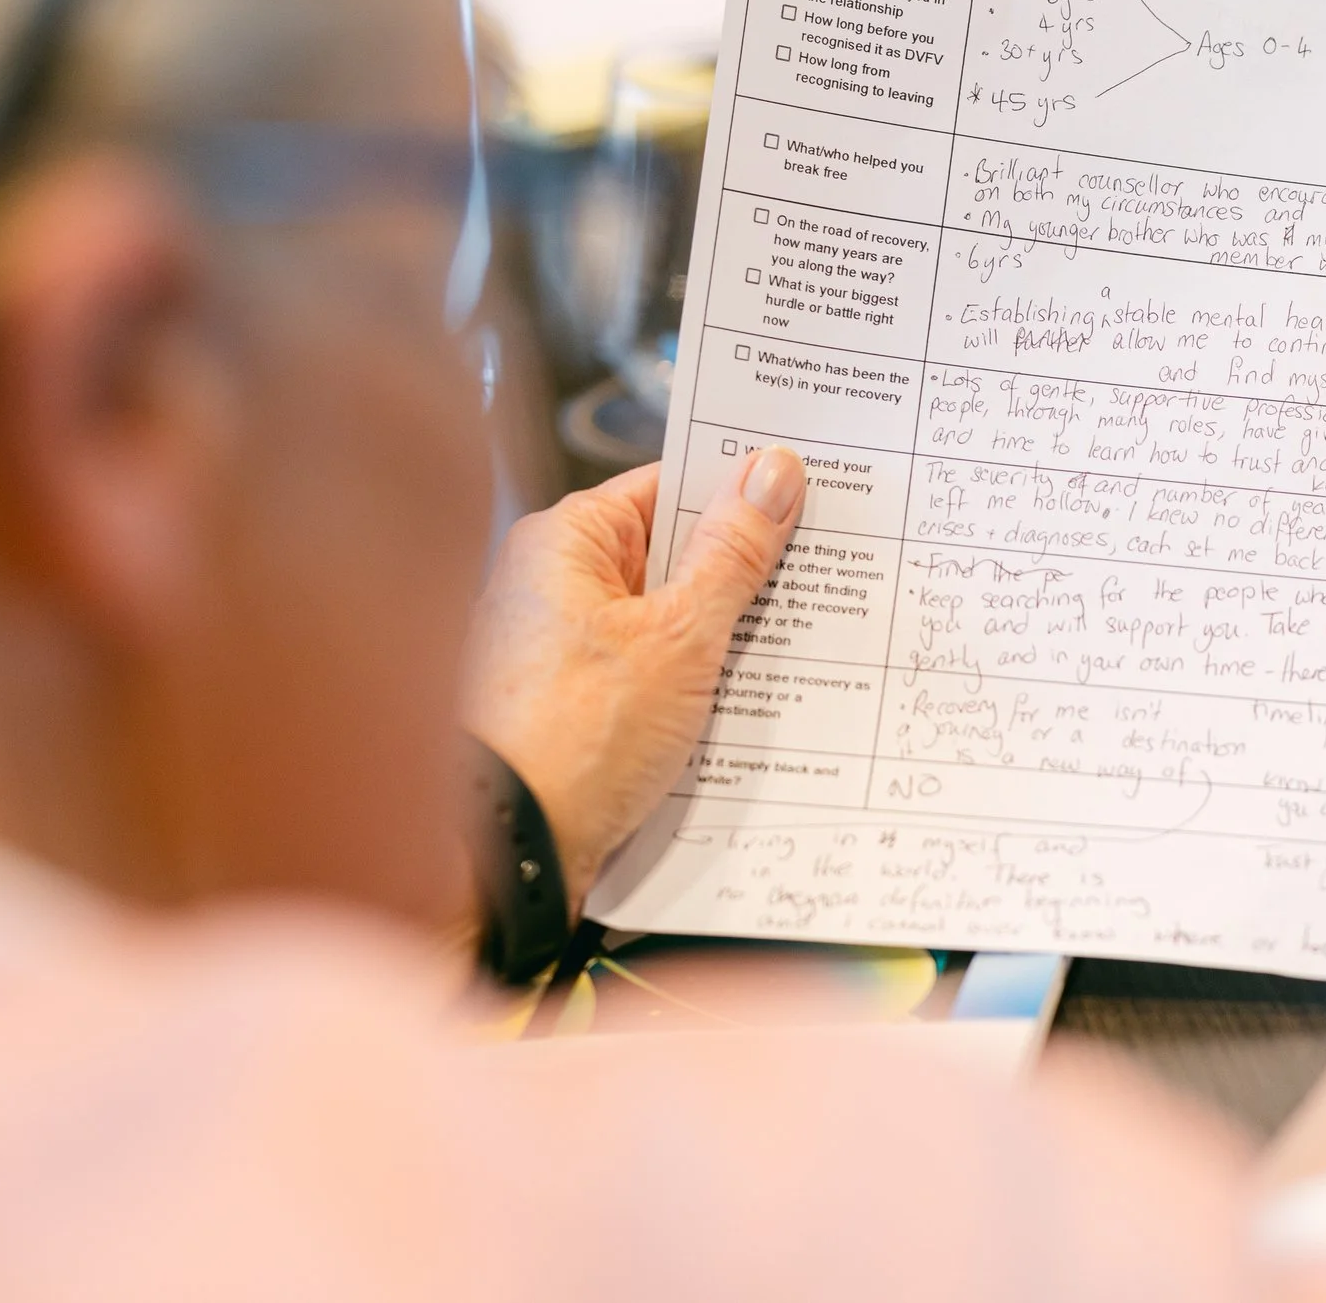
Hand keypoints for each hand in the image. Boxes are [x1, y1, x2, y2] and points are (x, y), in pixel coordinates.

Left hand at [460, 448, 804, 907]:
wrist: (510, 851)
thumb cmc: (568, 739)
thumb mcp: (680, 635)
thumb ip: (732, 553)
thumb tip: (770, 474)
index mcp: (563, 543)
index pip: (665, 487)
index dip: (737, 491)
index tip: (802, 494)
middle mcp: (553, 588)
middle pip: (669, 555)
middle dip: (740, 570)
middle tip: (815, 573)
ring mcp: (563, 651)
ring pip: (666, 620)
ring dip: (722, 636)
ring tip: (789, 643)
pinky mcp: (577, 707)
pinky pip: (651, 674)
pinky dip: (695, 684)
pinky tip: (744, 700)